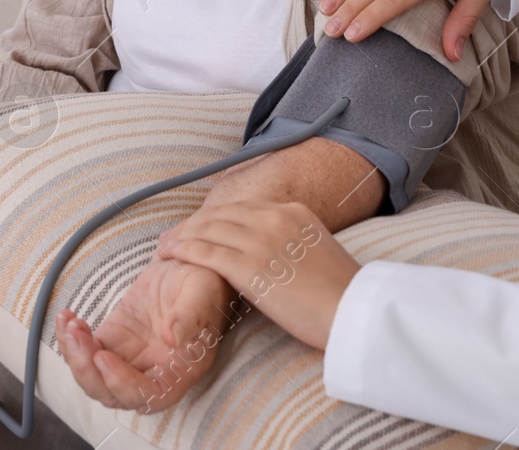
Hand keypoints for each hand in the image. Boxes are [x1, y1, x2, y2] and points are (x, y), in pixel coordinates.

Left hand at [56, 254, 233, 412]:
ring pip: (94, 377)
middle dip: (88, 371)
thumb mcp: (201, 293)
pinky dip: (71, 340)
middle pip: (113, 394)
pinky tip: (67, 318)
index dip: (122, 384)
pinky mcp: (112, 343)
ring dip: (75, 355)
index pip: (149, 396)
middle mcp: (153, 373)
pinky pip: (86, 352)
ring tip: (70, 323)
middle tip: (77, 336)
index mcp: (180, 370)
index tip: (103, 356)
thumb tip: (173, 338)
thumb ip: (189, 316)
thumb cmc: (203, 283)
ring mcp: (129, 360)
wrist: (187, 266)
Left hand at [157, 201, 360, 350]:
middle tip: (174, 236)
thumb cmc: (340, 292)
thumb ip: (291, 242)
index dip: (215, 218)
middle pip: (221, 215)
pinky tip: (170, 254)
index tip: (200, 227)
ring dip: (181, 236)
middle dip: (193, 224)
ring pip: (208, 230)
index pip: (241, 208)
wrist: (353, 310)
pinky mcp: (250, 267)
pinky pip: (206, 252)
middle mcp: (275, 218)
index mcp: (293, 211)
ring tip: (165, 246)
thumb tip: (274, 253)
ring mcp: (261, 240)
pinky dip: (183, 250)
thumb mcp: (318, 249)